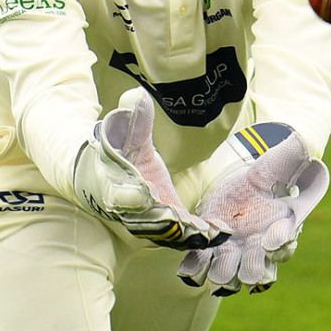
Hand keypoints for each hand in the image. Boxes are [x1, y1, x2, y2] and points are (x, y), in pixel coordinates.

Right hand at [74, 88, 229, 249]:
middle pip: (147, 219)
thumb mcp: (124, 134)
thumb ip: (134, 121)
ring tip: (212, 232)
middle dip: (170, 222)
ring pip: (166, 231)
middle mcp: (130, 210)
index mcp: (112, 186)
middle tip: (189, 224)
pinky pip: (181, 231)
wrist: (109, 174)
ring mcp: (148, 219)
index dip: (130, 196)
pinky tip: (221, 231)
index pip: (119, 194)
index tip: (144, 193)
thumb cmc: (116, 151)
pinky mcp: (165, 221)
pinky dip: (199, 234)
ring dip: (189, 233)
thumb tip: (137, 96)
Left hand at [177, 125, 328, 295]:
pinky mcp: (210, 251)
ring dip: (223, 273)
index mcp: (280, 229)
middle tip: (241, 259)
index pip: (285, 243)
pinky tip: (192, 265)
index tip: (269, 240)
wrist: (237, 185)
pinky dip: (197, 269)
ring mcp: (234, 254)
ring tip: (216, 267)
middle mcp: (258, 249)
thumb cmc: (262, 177)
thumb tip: (305, 142)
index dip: (279, 243)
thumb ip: (291, 156)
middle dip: (250, 267)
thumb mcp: (275, 165)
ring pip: (231, 276)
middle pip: (258, 270)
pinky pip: (204, 269)